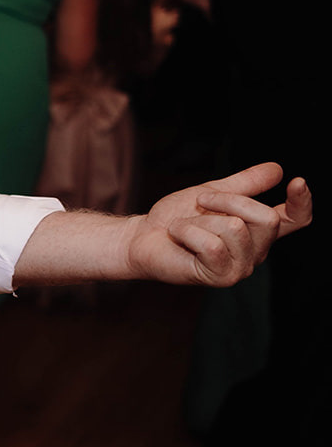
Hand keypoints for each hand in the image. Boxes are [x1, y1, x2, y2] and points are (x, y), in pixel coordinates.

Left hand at [126, 163, 311, 286]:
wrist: (143, 236)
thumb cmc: (177, 216)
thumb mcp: (211, 192)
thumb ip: (244, 184)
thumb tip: (277, 169)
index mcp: (258, 230)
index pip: (295, 220)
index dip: (302, 203)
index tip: (298, 181)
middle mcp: (256, 251)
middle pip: (266, 217)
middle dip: (227, 201)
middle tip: (200, 203)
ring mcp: (241, 267)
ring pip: (235, 228)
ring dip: (200, 219)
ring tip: (186, 227)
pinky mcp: (221, 277)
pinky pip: (213, 245)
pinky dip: (187, 232)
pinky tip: (178, 237)